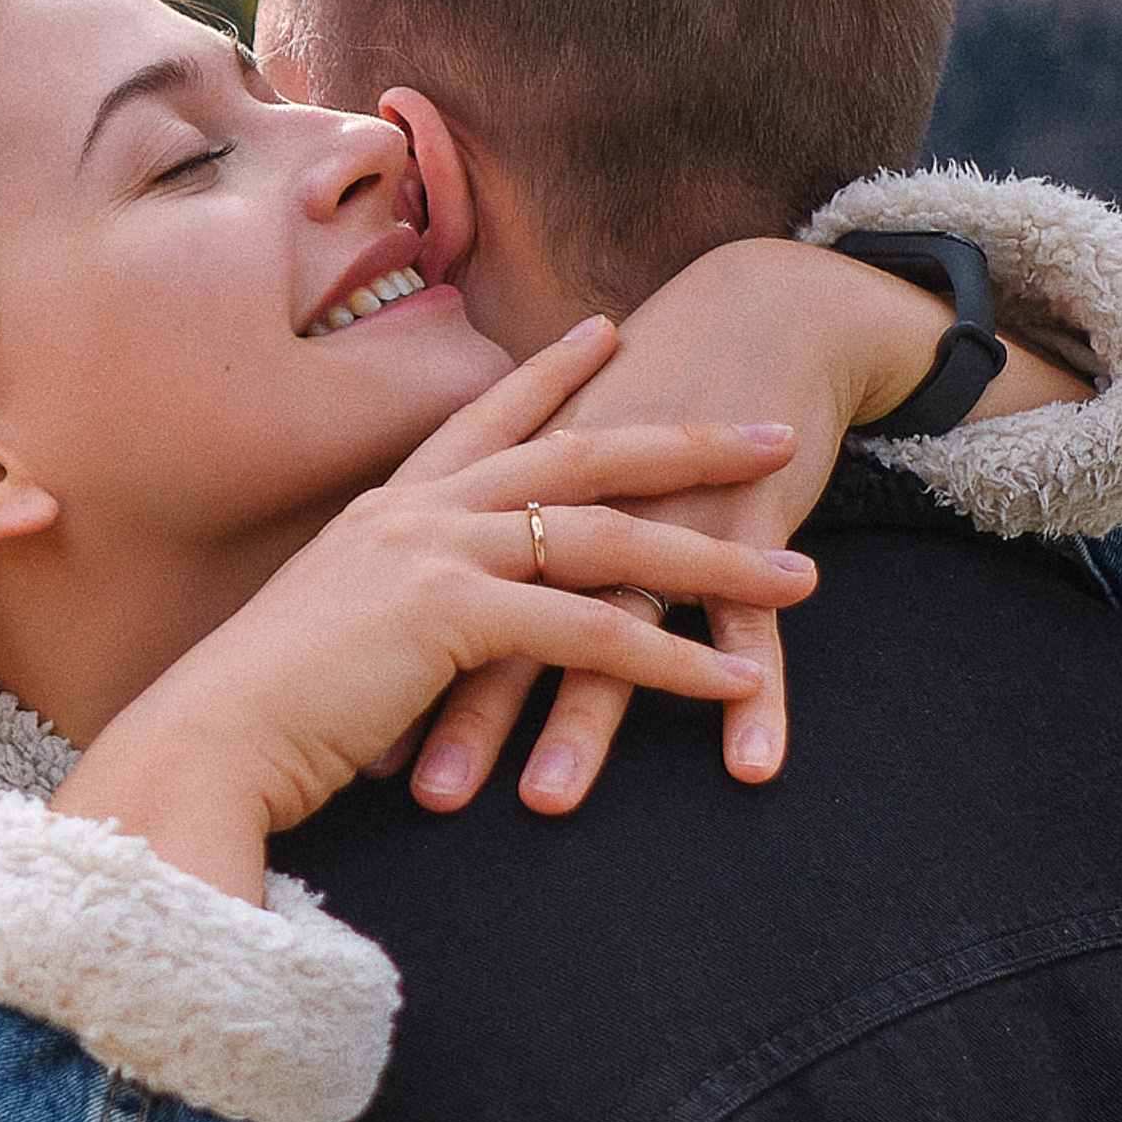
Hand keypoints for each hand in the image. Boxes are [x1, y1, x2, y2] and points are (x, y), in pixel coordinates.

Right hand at [56, 317, 816, 899]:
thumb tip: (405, 642)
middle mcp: (412, 513)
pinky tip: (738, 677)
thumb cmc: (253, 713)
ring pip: (605, 536)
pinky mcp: (451, 618)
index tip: (610, 329)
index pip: (482, 420)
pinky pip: (592, 631)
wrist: (203, 744)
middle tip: (774, 429)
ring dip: (713, 556)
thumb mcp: (325, 638)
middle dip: (683, 438)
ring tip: (802, 572)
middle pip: (575, 452)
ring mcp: (431, 555)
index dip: (549, 373)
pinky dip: (673, 658)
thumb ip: (378, 618)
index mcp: (381, 512)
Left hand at [406, 238, 1095, 814]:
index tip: (361, 759)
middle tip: (428, 795)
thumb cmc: (633, 410)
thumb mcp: (546, 479)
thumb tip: (417, 661)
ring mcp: (660, 510)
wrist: (752, 317)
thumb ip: (489, 557)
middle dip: (465, 711)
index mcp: (509, 496)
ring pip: (614, 624)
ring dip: (582, 721)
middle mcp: (573, 506)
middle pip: (509, 621)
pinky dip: (760, 696)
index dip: (404, 676)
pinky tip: (752, 765)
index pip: (444, 602)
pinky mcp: (749, 517)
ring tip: (545, 804)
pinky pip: (749, 622)